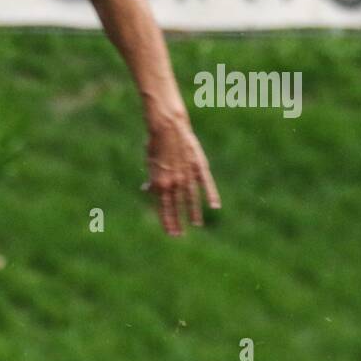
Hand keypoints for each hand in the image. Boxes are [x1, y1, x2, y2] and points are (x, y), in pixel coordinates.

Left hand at [142, 112, 220, 235]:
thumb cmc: (156, 143)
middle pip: (177, 207)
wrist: (167, 126)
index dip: (166, 221)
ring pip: (192, 199)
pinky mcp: (199, 167)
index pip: (163, 208)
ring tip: (197, 224)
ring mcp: (187, 175)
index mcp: (160, 182)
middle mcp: (174, 182)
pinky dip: (211, 195)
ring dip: (194, 213)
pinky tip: (215, 206)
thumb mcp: (150, 163)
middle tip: (179, 235)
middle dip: (177, 222)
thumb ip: (152, 179)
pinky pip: (206, 184)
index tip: (170, 233)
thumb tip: (146, 189)